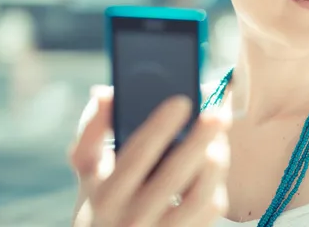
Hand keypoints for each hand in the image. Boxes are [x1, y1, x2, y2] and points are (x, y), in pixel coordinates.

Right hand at [69, 86, 230, 226]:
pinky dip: (217, 185)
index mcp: (106, 195)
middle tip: (217, 114)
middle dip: (199, 140)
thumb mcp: (89, 171)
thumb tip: (103, 94)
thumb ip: (93, 131)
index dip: (160, 127)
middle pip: (174, 175)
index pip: (136, 156)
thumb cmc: (102, 199)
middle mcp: (131, 218)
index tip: (182, 101)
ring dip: (215, 162)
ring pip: (200, 196)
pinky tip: (215, 166)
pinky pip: (211, 211)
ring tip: (219, 139)